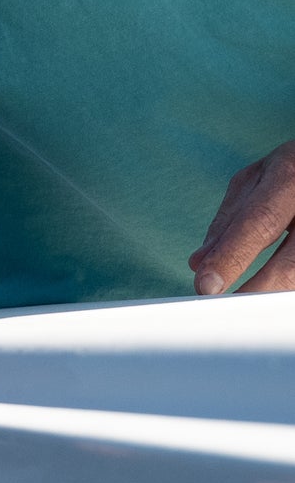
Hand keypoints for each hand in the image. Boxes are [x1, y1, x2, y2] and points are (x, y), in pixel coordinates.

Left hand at [189, 142, 294, 295]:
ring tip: (250, 310)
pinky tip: (273, 297)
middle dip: (259, 289)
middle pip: (293, 261)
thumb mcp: (257, 180)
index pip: (257, 223)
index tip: (206, 286)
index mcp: (290, 178)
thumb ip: (229, 220)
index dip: (232, 257)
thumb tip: (198, 263)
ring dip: (278, 293)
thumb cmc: (292, 172)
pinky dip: (289, 286)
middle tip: (228, 310)